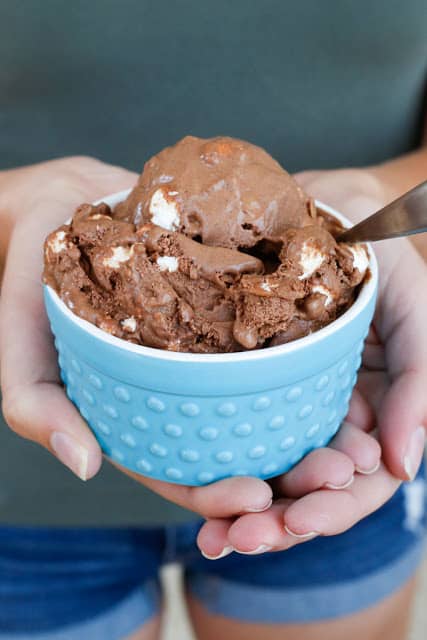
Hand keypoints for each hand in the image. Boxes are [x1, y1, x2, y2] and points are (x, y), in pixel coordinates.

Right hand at [0, 158, 379, 525]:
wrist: (62, 203)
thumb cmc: (33, 275)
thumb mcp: (20, 341)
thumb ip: (34, 404)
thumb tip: (84, 465)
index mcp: (131, 415)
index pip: (176, 473)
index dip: (216, 495)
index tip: (259, 496)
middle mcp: (173, 391)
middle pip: (234, 446)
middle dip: (286, 471)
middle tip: (335, 469)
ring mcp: (202, 352)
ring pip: (260, 404)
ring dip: (307, 426)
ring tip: (352, 434)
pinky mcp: (225, 310)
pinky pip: (265, 344)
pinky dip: (299, 362)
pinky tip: (334, 366)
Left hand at [197, 168, 426, 556]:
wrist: (316, 205)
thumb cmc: (373, 250)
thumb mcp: (412, 302)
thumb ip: (421, 380)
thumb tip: (405, 467)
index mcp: (377, 408)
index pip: (361, 481)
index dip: (332, 510)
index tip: (295, 521)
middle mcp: (333, 416)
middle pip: (311, 492)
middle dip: (280, 524)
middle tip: (239, 540)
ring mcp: (290, 404)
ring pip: (273, 476)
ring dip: (245, 514)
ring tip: (213, 536)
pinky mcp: (250, 388)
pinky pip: (236, 436)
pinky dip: (218, 470)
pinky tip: (194, 492)